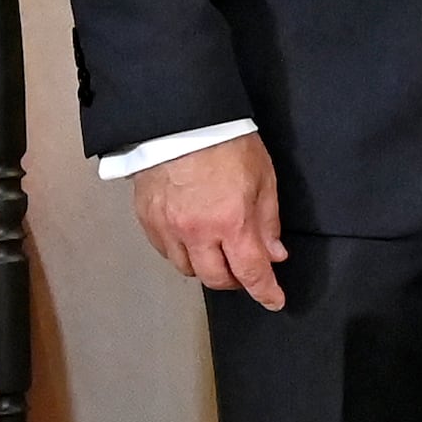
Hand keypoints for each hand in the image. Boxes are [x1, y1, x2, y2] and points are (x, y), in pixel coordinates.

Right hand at [128, 136, 285, 308]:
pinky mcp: (147, 219)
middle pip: (215, 279)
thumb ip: (268, 222)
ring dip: (207, 268)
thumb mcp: (263, 180)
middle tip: (246, 271)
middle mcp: (196, 232)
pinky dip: (182, 253)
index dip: (265, 291)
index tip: (274, 300)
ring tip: (219, 252)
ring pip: (187, 268)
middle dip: (235, 281)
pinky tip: (193, 240)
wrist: (179, 121)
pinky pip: (165, 251)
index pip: (250, 272)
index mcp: (231, 222)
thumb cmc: (226, 144)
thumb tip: (274, 253)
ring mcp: (167, 228)